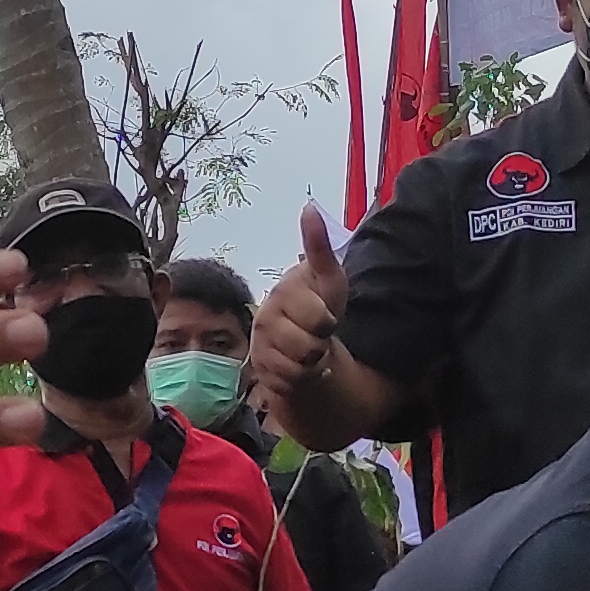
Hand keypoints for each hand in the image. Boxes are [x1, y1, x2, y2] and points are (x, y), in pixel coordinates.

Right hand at [248, 208, 348, 401]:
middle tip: (318, 333)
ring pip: (299, 367)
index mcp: (283, 292)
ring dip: (314, 362)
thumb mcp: (329, 277)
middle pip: (309, 347)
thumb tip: (309, 207)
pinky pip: (290, 383)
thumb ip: (319, 246)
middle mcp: (265, 318)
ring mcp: (260, 345)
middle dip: (321, 344)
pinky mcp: (261, 370)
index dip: (327, 320)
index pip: (318, 319)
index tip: (326, 313)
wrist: (304, 335)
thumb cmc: (318, 302)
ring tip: (310, 349)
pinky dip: (303, 378)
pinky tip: (302, 366)